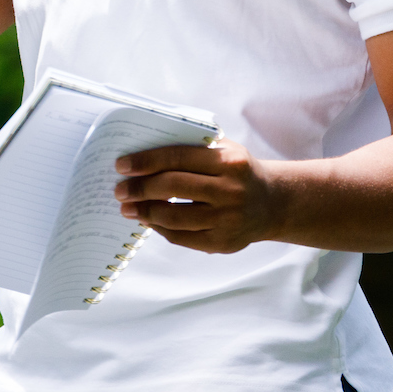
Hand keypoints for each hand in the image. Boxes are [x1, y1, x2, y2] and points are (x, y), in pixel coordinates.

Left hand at [114, 140, 281, 253]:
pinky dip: (160, 228)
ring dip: (145, 211)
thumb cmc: (239, 171)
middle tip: (120, 189)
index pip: (178, 157)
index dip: (146, 161)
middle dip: (140, 188)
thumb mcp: (226, 150)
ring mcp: (227, 219)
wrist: (272, 203)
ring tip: (129, 208)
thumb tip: (145, 154)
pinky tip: (149, 219)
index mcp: (229, 161)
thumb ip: (194, 148)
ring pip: (174, 217)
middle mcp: (230, 190)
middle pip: (173, 187)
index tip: (122, 165)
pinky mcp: (222, 243)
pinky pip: (181, 237)